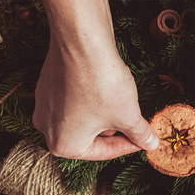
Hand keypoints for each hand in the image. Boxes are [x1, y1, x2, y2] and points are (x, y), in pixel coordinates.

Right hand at [32, 40, 158, 159]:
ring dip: (104, 115)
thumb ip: (139, 134)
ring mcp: (44, 105)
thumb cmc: (102, 84)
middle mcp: (46, 128)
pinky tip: (107, 90)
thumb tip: (150, 144)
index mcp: (63, 145)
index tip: (144, 141)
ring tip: (125, 106)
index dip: (128, 146)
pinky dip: (91, 99)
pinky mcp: (47, 84)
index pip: (103, 152)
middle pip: (90, 137)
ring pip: (82, 118)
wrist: (83, 42)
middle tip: (137, 125)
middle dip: (115, 131)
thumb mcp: (128, 116)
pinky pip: (73, 100)